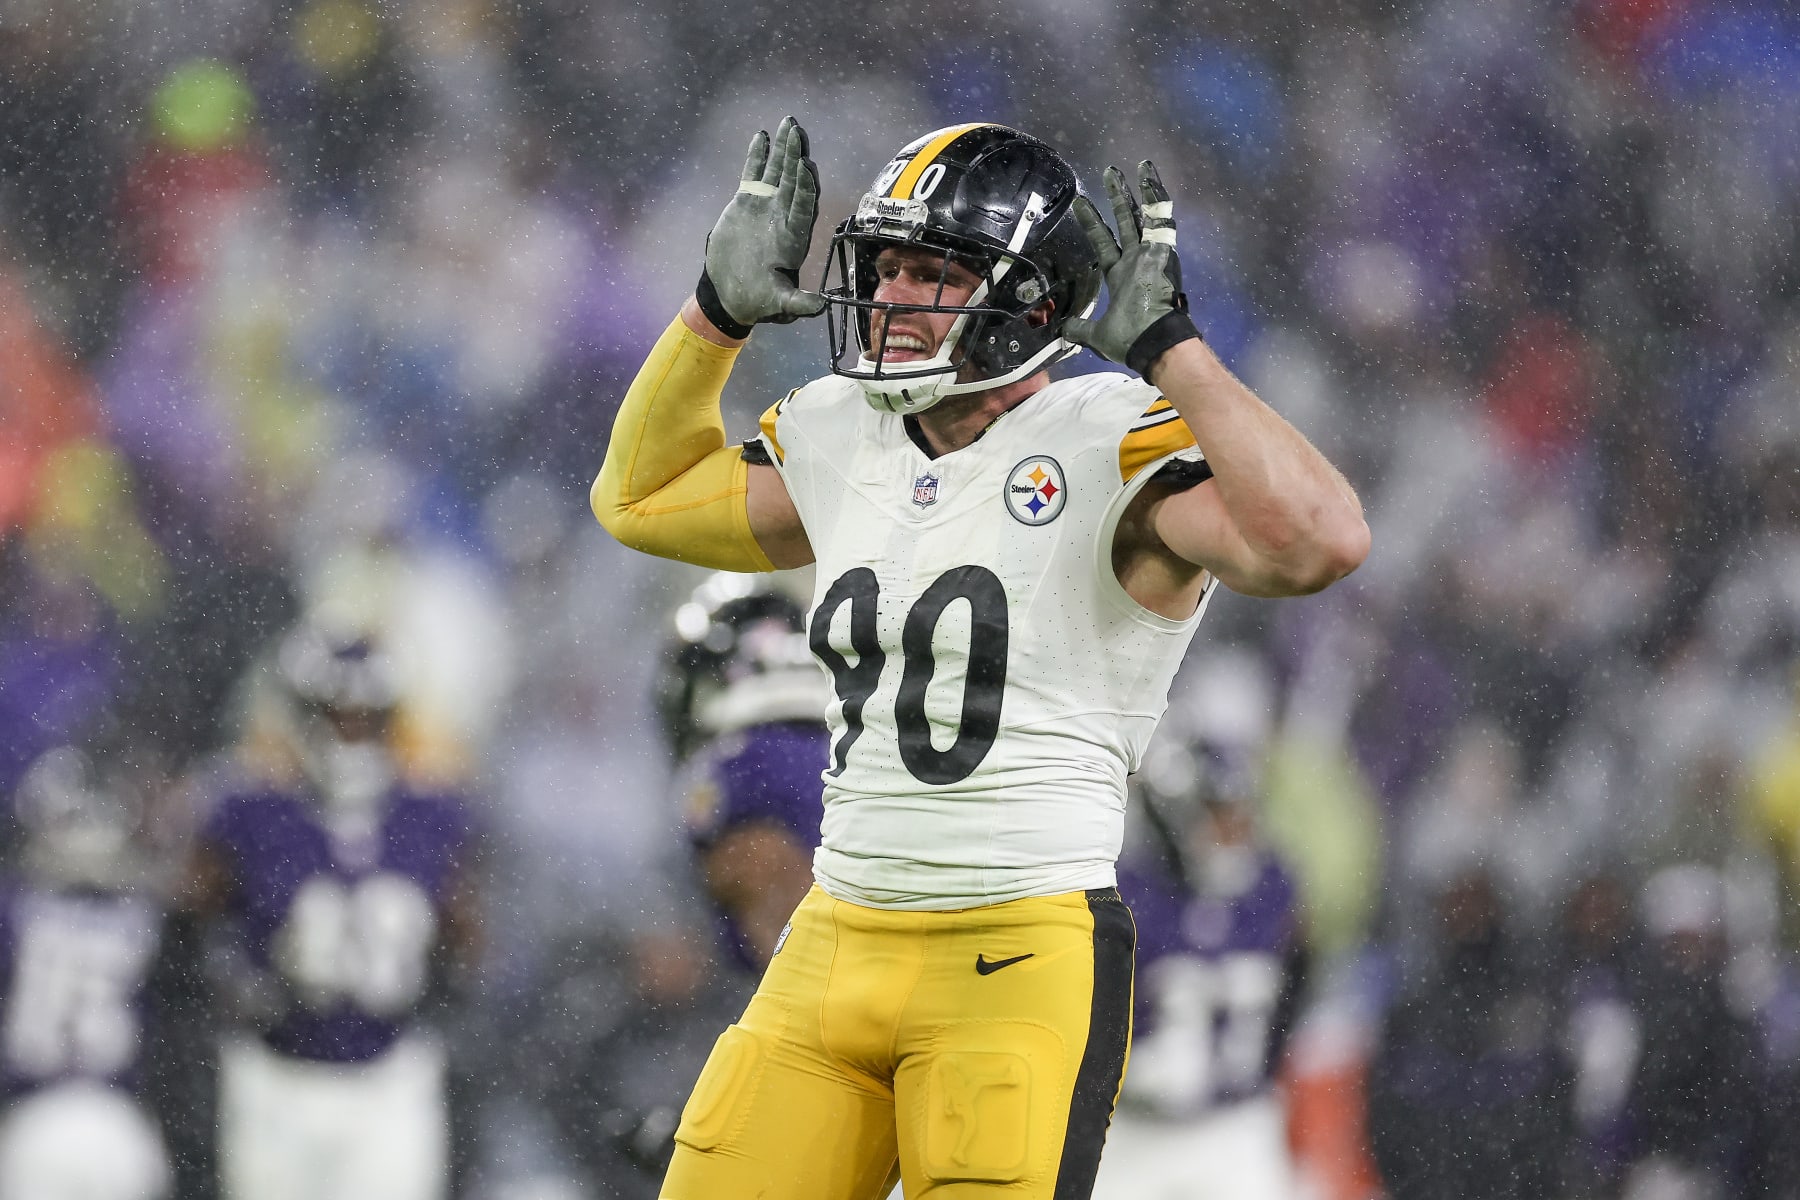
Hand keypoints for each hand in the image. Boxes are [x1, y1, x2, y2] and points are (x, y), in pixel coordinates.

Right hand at [695, 115, 826, 337]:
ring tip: (788, 123)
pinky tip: (761, 135)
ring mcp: (767, 206)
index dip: (806, 186)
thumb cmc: (757, 300)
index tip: (806, 166)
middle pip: (794, 180)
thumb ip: (797, 303)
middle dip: (797, 156)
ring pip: (778, 171)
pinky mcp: (748, 202)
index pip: (804, 205)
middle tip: (798, 132)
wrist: (731, 292)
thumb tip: (820, 307)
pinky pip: (754, 174)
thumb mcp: (778, 304)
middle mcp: (783, 216)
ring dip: (784, 149)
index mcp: (794, 236)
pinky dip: (758, 155)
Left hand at [1062, 160, 1201, 379]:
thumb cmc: (1130, 339)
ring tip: (1137, 166)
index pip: (1104, 243)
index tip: (1081, 203)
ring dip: (1139, 190)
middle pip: (1125, 222)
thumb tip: (1064, 332)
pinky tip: (1149, 177)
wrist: (1154, 344)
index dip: (1093, 223)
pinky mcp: (1163, 252)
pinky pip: (1161, 219)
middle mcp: (1138, 260)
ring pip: (1144, 215)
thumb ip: (1080, 329)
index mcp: (1123, 276)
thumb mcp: (1097, 334)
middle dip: (1118, 198)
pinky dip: (1157, 198)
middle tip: (1110, 173)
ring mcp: (1151, 254)